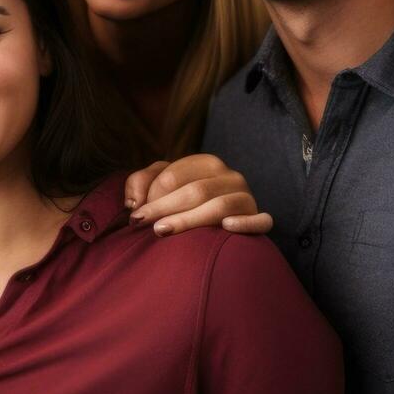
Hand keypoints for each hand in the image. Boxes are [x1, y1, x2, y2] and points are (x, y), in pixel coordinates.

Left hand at [123, 154, 272, 236]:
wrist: (216, 223)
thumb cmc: (181, 201)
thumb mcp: (158, 185)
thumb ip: (140, 183)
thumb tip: (133, 202)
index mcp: (206, 163)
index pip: (174, 177)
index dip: (152, 195)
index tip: (135, 214)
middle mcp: (230, 176)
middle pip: (195, 191)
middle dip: (163, 208)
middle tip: (140, 223)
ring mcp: (247, 197)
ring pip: (220, 207)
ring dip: (189, 220)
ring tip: (161, 231)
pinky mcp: (259, 218)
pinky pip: (261, 221)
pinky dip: (245, 223)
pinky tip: (226, 227)